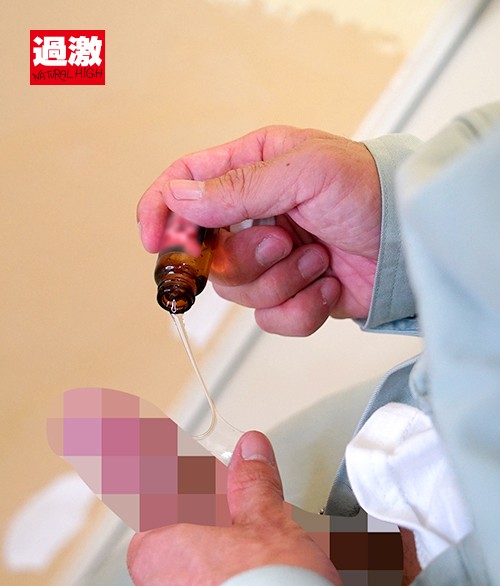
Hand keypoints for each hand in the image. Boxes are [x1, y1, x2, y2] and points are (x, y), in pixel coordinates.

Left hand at [127, 430, 342, 585]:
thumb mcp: (268, 523)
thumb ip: (253, 483)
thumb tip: (250, 450)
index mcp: (156, 546)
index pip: (159, 500)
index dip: (190, 488)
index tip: (212, 485)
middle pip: (171, 549)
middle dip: (207, 537)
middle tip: (247, 536)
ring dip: (211, 581)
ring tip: (257, 582)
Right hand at [137, 125, 380, 334]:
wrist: (412, 244)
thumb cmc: (372, 190)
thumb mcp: (305, 173)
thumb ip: (237, 188)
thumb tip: (178, 198)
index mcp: (252, 169)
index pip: (186, 186)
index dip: (162, 211)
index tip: (155, 241)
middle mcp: (255, 214)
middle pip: (207, 253)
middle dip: (246, 257)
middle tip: (285, 242)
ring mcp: (271, 258)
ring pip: (238, 291)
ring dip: (282, 280)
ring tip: (319, 260)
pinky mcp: (291, 294)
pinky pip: (271, 318)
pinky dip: (302, 308)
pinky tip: (328, 285)